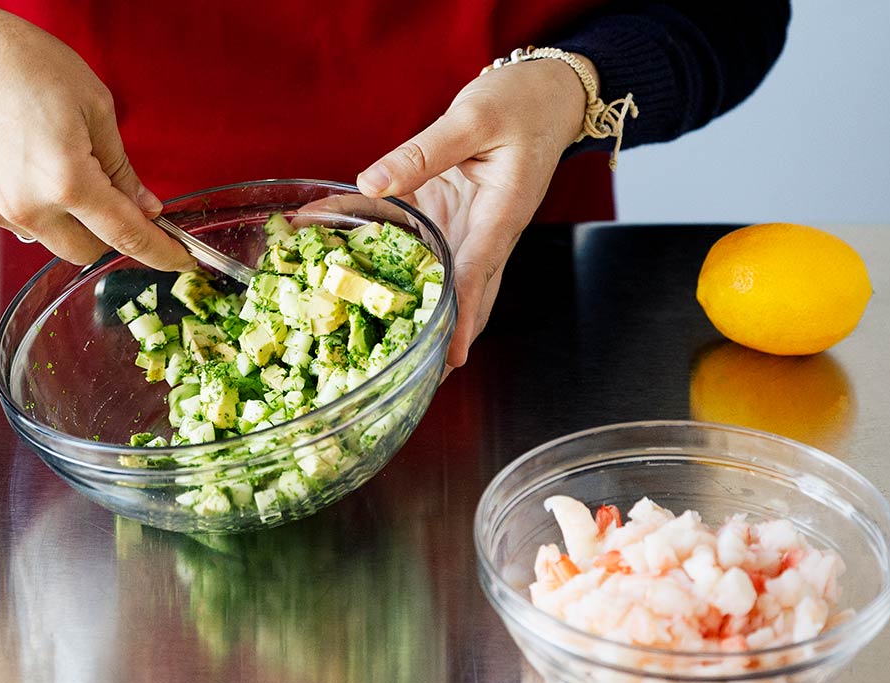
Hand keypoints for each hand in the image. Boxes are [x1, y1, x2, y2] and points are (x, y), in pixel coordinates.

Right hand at [0, 0, 190, 269]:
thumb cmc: (23, 64)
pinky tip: (39, 171)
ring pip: (56, 242)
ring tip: (70, 170)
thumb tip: (144, 207)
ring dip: (76, 224)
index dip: (158, 252)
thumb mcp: (95, 107)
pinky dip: (45, 212)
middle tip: (117, 195)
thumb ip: (122, 168)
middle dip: (111, 234)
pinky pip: (27, 226)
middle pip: (89, 252)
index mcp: (67, 180)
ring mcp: (0, 209)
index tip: (179, 261)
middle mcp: (30, 206)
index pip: (125, 235)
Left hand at [357, 57, 591, 367]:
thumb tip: (371, 182)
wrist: (547, 95)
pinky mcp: (450, 219)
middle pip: (464, 301)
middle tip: (408, 379)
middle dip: (439, 341)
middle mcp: (485, 235)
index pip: (477, 278)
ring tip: (375, 344)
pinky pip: (417, 247)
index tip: (448, 360)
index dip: (459, 320)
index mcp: (500, 217)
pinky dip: (382, 256)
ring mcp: (467, 231)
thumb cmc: (523, 104)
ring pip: (440, 284)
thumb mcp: (473, 118)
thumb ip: (422, 151)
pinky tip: (342, 258)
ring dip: (412, 311)